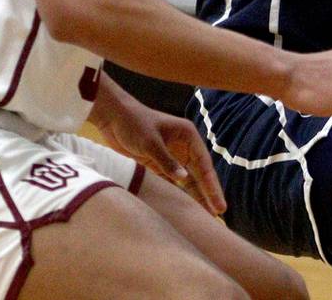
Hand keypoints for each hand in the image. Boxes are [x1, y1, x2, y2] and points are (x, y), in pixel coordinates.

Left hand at [94, 96, 225, 216]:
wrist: (112, 116)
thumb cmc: (134, 124)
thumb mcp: (150, 142)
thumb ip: (167, 161)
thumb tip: (184, 179)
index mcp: (188, 136)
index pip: (204, 164)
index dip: (212, 185)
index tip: (219, 203)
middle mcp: (183, 146)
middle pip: (200, 173)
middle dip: (208, 192)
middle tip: (219, 212)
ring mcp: (171, 155)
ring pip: (188, 178)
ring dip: (196, 194)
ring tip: (206, 213)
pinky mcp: (158, 162)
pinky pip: (172, 180)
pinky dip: (179, 192)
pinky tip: (184, 205)